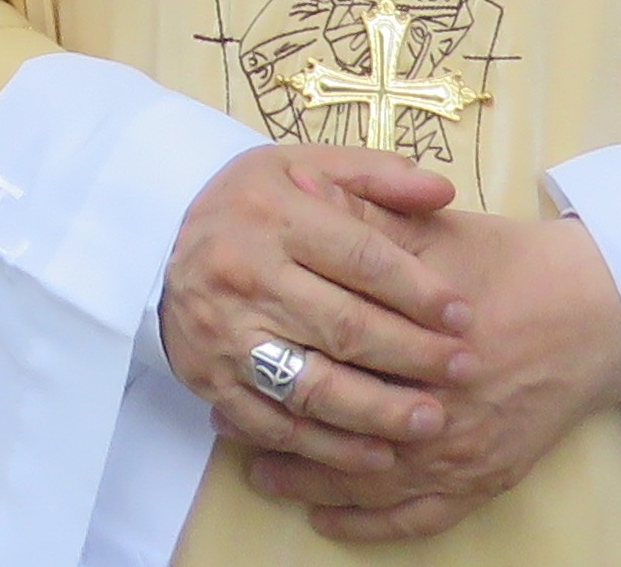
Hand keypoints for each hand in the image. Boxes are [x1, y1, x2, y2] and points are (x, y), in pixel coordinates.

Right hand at [159, 148, 470, 480]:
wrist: (155, 241)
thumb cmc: (248, 205)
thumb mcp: (302, 165)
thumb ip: (375, 174)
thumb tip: (442, 190)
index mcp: (271, 216)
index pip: (360, 258)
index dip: (418, 289)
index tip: (463, 314)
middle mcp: (244, 276)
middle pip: (344, 327)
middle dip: (413, 353)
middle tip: (465, 369)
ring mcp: (224, 333)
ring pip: (312, 385)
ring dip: (378, 412)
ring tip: (431, 422)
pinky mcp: (211, 379)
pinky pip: (276, 424)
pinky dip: (328, 447)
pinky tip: (376, 454)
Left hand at [241, 210, 620, 540]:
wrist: (597, 309)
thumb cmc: (508, 262)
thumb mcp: (430, 230)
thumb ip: (364, 218)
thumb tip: (299, 189)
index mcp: (414, 340)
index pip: (326, 361)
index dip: (272, 362)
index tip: (228, 360)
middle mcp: (435, 407)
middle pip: (339, 428)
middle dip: (278, 429)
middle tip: (227, 426)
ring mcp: (461, 452)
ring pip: (369, 482)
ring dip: (309, 481)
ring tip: (261, 474)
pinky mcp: (485, 479)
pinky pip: (418, 519)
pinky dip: (369, 524)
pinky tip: (328, 518)